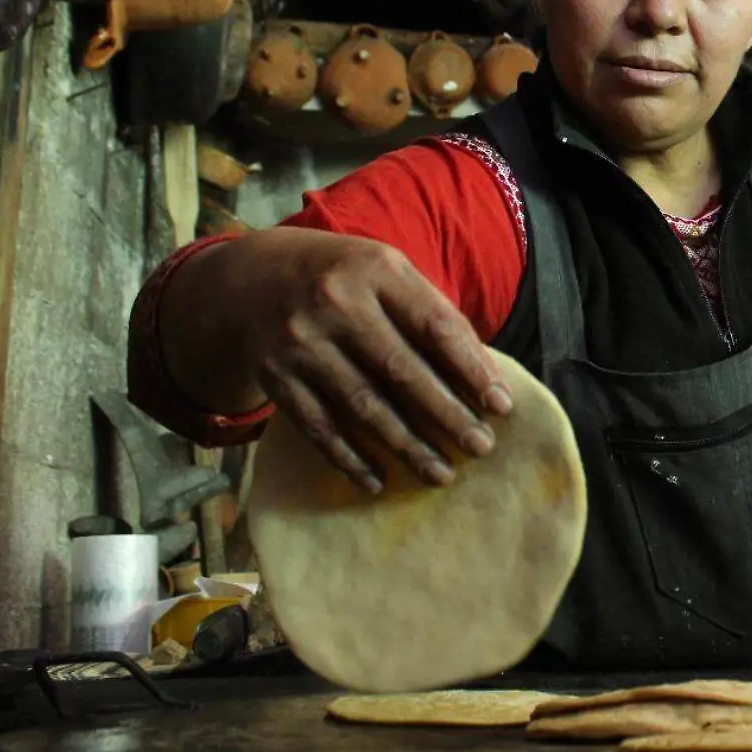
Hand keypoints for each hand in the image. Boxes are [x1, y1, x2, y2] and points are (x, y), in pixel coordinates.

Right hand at [237, 228, 510, 492]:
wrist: (250, 278)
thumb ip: (430, 315)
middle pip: (402, 370)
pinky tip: (377, 481)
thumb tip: (483, 378)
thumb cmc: (344, 280)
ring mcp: (301, 341)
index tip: (501, 406)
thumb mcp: (386, 275)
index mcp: (377, 270)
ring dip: (407, 446)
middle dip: (447, 415)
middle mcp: (336, 303)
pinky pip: (319, 426)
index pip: (435, 326)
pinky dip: (349, 458)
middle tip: (481, 447)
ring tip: (442, 473)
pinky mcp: (275, 376)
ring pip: (363, 405)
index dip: (471, 369)